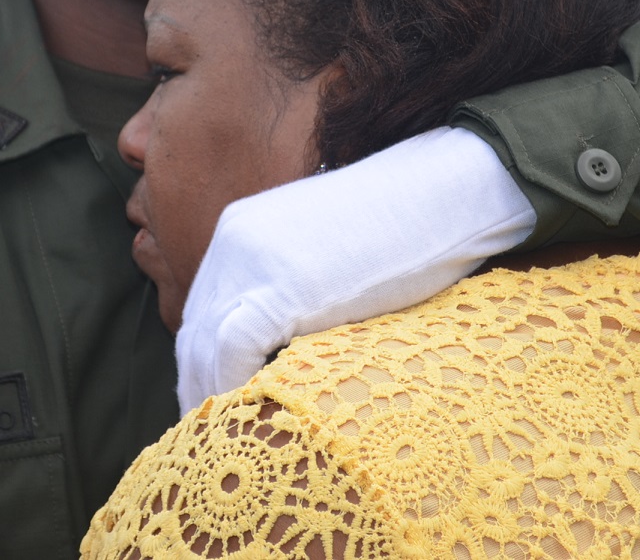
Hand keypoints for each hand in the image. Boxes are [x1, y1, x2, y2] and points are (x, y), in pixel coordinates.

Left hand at [174, 127, 535, 411]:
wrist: (446, 192)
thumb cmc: (407, 228)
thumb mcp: (327, 251)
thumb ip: (292, 287)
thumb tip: (283, 350)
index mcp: (239, 232)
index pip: (203, 313)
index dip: (204, 367)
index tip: (217, 410)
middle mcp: (231, 244)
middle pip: (193, 334)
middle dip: (199, 389)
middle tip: (214, 442)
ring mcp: (250, 263)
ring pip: (203, 348)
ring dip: (212, 399)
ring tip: (231, 447)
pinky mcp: (278, 287)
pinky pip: (231, 350)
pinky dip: (233, 389)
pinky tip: (253, 421)